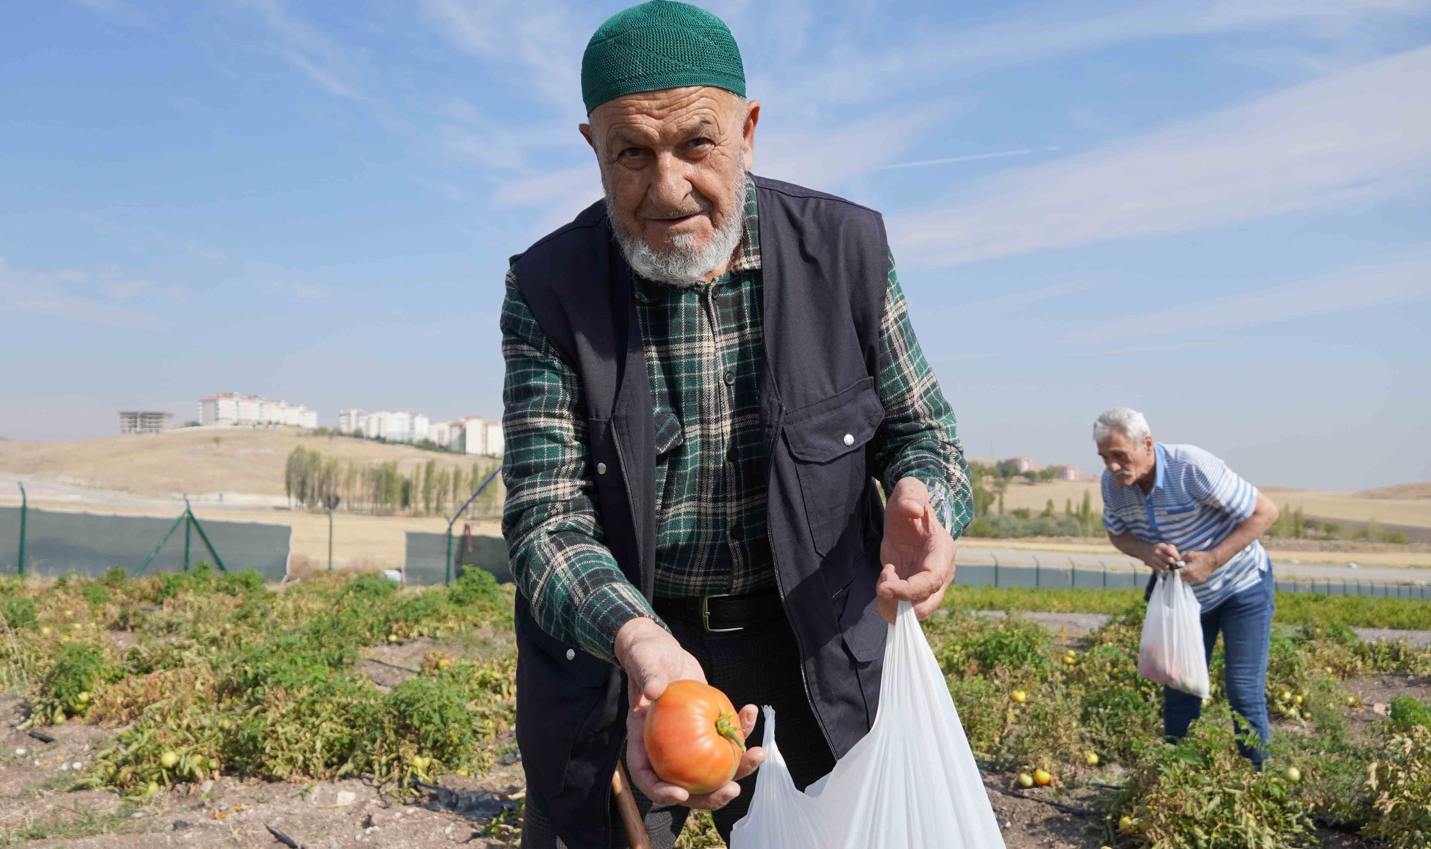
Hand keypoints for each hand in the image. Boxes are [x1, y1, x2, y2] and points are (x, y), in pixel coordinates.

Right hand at [614, 618, 764, 809]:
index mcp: (643, 743)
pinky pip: (726, 738)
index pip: (648, 777)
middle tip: (733, 790)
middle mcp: (666, 750)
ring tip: (759, 755)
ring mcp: (689, 743)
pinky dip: (741, 729)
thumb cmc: (646, 657)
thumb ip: (646, 674)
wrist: (664, 651)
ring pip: (714, 768)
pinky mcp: (707, 728)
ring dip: (740, 767)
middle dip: (711, 795)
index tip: (681, 794)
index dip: (662, 793)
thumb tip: (652, 690)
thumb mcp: (643, 661)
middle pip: (686, 785)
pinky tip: (751, 712)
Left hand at [877, 477, 956, 622]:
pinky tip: (887, 577)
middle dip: (899, 604)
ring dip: (892, 603)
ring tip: (885, 576)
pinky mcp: (916, 591)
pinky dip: (890, 601)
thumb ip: (912, 494)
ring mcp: (930, 585)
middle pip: (926, 606)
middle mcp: (941, 573)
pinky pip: (904, 608)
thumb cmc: (910, 502)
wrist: (908, 514)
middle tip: (882, 584)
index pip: (932, 581)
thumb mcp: (909, 489)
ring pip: (914, 612)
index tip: (885, 586)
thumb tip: (913, 509)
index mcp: (942, 551)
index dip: (909, 590)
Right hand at [1146, 542, 1180, 573]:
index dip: (1176, 556)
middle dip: (1173, 562)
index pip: (1170, 551)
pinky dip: (1163, 570)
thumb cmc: (1159, 549)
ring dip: (1169, 567)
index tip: (1178, 558)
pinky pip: (1161, 571)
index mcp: (1161, 546)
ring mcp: (1153, 559)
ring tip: (1168, 565)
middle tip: (1173, 563)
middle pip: (1170, 560)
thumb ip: (1173, 550)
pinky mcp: (1151, 565)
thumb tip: (1179, 559)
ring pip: (1166, 567)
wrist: (1145, 551)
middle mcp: (1156, 552)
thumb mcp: (1165, 546)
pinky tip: (1162, 567)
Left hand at [1178, 550, 1221, 582]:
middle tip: (1176, 571)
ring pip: (1186, 581)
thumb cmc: (1201, 556)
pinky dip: (1189, 578)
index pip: (1177, 574)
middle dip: (1177, 575)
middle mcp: (1192, 576)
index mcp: (1188, 570)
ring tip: (1183, 572)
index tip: (1172, 569)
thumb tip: (1174, 559)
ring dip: (1183, 577)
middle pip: (1180, 579)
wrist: (1213, 560)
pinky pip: (1192, 581)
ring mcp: (1197, 579)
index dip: (1174, 571)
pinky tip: (1189, 573)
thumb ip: (1181, 558)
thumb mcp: (1189, 555)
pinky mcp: (1200, 580)